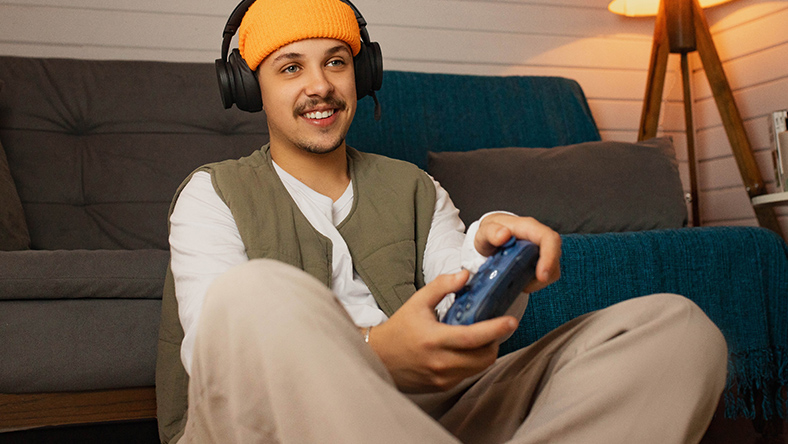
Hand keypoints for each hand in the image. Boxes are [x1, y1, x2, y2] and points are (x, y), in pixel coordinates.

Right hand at [368, 270, 516, 392]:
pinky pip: (467, 375)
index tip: (511, 321)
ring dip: (486, 353)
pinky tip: (466, 350)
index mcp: (434, 339)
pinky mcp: (442, 386)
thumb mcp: (417, 302)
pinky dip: (473, 362)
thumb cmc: (399, 329)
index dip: (496, 330)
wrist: (378, 358)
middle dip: (495, 342)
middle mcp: (440, 362)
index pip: (473, 337)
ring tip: (482, 338)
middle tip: (497, 328)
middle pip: (483, 357)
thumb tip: (465, 275)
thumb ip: (442, 286)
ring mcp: (442, 377)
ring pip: (479, 368)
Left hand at [474, 214, 560, 292]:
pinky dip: (536, 283)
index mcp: (528, 227)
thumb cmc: (491, 232)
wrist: (492, 236)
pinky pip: (547, 274)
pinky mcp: (541, 261)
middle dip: (547, 273)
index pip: (548, 238)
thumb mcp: (484, 231)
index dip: (550, 256)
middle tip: (528, 286)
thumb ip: (491, 232)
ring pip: (552, 267)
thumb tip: (504, 235)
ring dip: (539, 281)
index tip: (542, 275)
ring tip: (520, 283)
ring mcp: (542, 250)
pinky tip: (522, 283)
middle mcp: (539, 238)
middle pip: (555, 254)